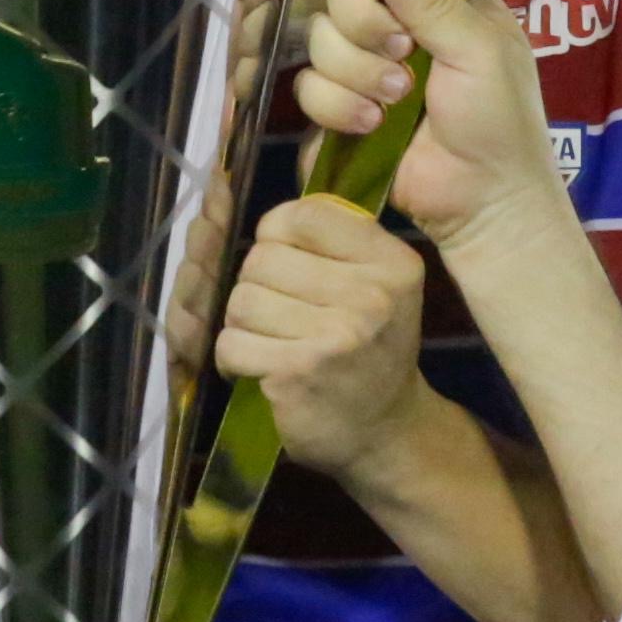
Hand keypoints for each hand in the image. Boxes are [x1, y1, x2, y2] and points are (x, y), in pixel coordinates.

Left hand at [217, 194, 429, 484]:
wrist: (385, 433)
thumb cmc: (368, 349)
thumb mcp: (374, 284)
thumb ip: (329, 238)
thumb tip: (231, 188)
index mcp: (390, 261)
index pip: (298, 216)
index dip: (276, 239)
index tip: (289, 270)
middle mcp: (371, 294)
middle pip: (261, 258)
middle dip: (256, 288)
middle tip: (280, 318)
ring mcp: (337, 335)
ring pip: (240, 300)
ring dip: (242, 327)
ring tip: (271, 344)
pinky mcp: (299, 372)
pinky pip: (230, 342)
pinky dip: (233, 358)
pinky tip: (260, 370)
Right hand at [294, 0, 560, 253]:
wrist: (483, 202)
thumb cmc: (500, 121)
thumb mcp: (481, 52)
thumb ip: (433, 0)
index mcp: (437, 1)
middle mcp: (395, 26)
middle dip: (362, 25)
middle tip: (402, 54)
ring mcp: (362, 68)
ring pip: (318, 41)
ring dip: (355, 73)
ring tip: (397, 102)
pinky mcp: (339, 111)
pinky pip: (308, 89)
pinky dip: (336, 107)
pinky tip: (372, 127)